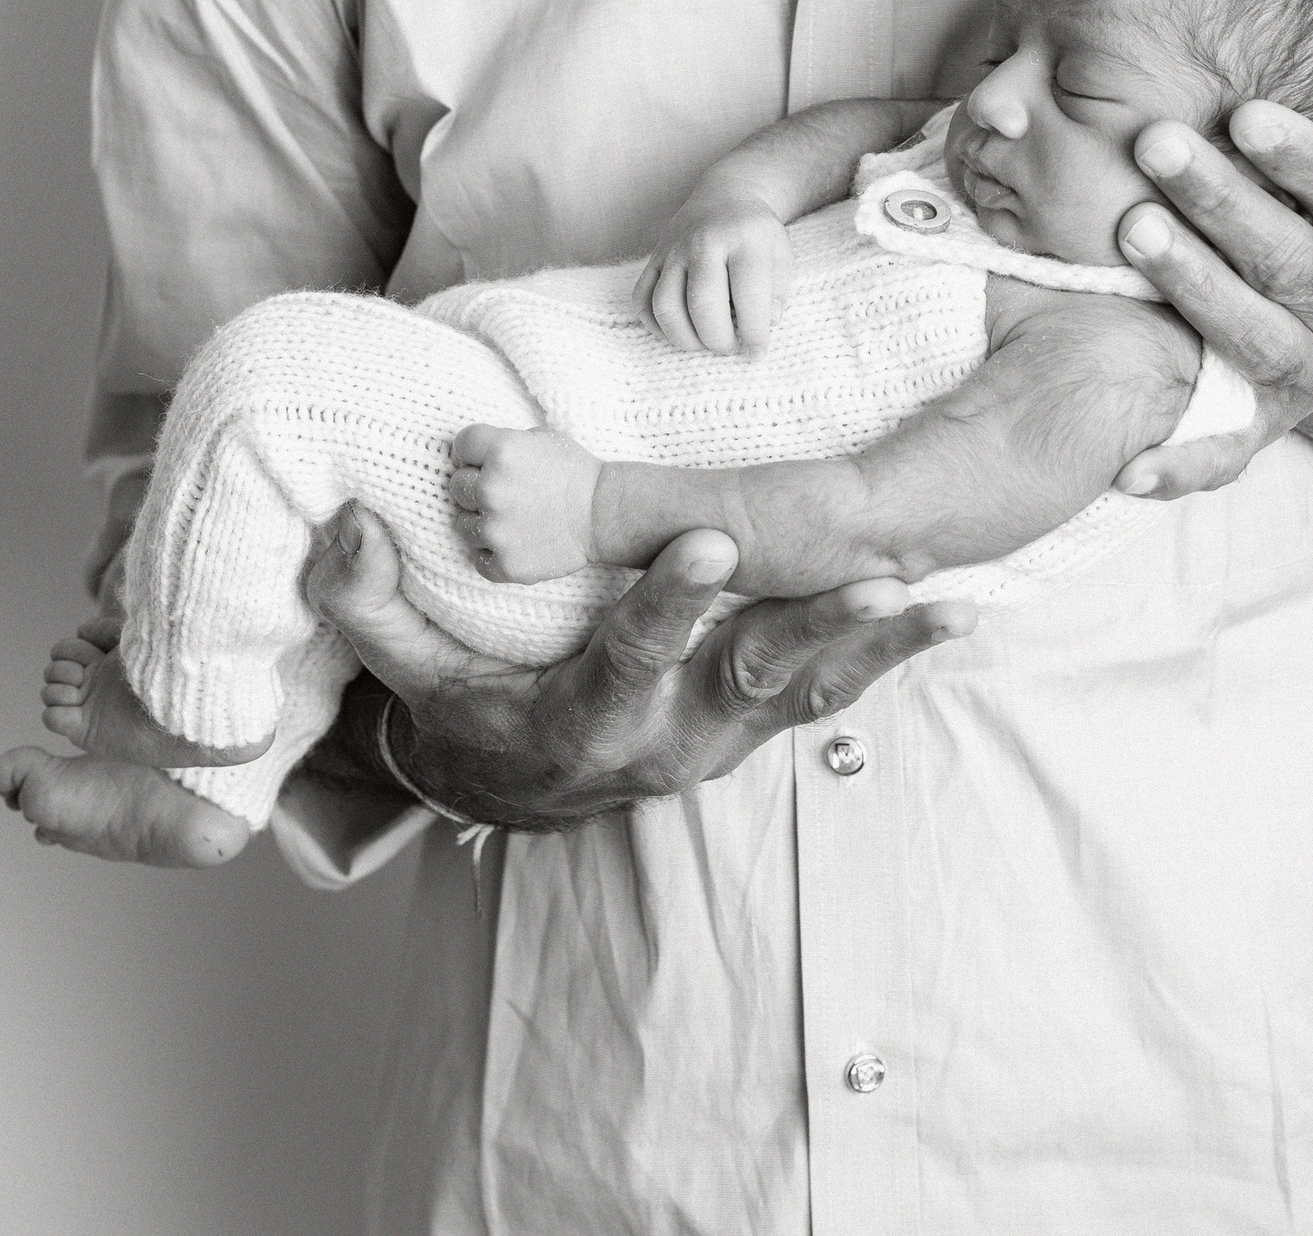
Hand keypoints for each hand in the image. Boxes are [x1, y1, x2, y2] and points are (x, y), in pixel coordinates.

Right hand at [303, 503, 971, 826]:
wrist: (519, 789)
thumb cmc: (464, 707)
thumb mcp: (408, 668)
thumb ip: (376, 600)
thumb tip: (349, 522)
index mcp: (586, 717)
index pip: (629, 657)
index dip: (665, 606)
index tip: (704, 544)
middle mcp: (674, 734)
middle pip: (752, 676)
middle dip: (815, 630)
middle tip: (876, 580)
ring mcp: (729, 731)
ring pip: (815, 687)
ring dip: (881, 645)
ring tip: (950, 598)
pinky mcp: (763, 720)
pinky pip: (840, 690)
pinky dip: (898, 654)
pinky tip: (962, 609)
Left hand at [449, 425, 603, 581]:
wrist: (603, 513)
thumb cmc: (575, 472)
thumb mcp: (541, 439)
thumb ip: (503, 444)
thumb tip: (474, 457)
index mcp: (502, 451)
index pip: (462, 445)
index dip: (472, 452)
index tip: (482, 460)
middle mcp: (491, 489)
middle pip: (456, 485)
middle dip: (475, 486)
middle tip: (503, 490)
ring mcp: (495, 530)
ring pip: (462, 524)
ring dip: (482, 521)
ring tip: (511, 518)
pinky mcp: (504, 563)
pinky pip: (479, 559)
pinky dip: (493, 554)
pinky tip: (514, 541)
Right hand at [637, 198, 794, 354]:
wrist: (725, 195)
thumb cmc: (756, 234)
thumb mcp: (780, 254)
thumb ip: (776, 293)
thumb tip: (765, 325)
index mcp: (744, 238)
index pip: (749, 296)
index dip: (754, 334)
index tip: (757, 353)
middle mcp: (704, 241)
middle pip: (702, 304)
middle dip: (718, 340)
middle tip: (731, 348)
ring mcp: (673, 249)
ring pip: (665, 306)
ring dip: (685, 338)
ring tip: (705, 343)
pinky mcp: (653, 259)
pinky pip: (642, 300)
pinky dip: (657, 326)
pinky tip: (680, 330)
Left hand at [1112, 0, 1312, 499]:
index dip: (1309, 160)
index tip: (1249, 112)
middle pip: (1288, 260)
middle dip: (1221, 204)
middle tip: (1156, 143)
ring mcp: (1308, 371)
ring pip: (1247, 333)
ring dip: (1190, 285)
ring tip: (1129, 229)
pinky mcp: (1259, 424)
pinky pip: (1220, 452)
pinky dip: (1175, 463)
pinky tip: (1125, 462)